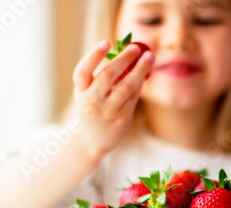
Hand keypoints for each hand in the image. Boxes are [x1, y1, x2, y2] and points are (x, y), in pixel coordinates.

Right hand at [72, 40, 153, 161]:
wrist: (90, 141)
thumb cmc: (91, 109)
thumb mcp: (89, 92)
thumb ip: (102, 76)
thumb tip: (126, 52)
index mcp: (81, 91)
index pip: (83, 71)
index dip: (94, 56)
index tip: (106, 43)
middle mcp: (93, 101)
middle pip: (108, 76)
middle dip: (123, 59)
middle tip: (135, 47)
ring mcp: (108, 111)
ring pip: (126, 86)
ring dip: (139, 70)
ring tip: (149, 57)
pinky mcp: (121, 118)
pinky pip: (134, 97)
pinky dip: (140, 83)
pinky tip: (146, 74)